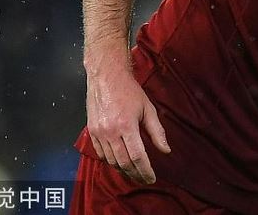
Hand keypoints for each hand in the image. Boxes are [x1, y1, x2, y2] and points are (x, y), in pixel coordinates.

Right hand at [85, 63, 170, 183]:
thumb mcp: (148, 108)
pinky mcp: (91, 132)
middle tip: (144, 179)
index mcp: (127, 125)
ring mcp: (99, 133)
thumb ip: (157, 131)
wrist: (107, 77)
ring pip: (111, 161)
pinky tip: (119, 163)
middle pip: (124, 162)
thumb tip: (165, 150)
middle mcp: (111, 132)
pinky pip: (101, 154)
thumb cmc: (130, 91)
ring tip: (134, 174)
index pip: (137, 156)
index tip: (152, 178)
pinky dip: (111, 162)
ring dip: (123, 170)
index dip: (145, 170)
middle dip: (135, 174)